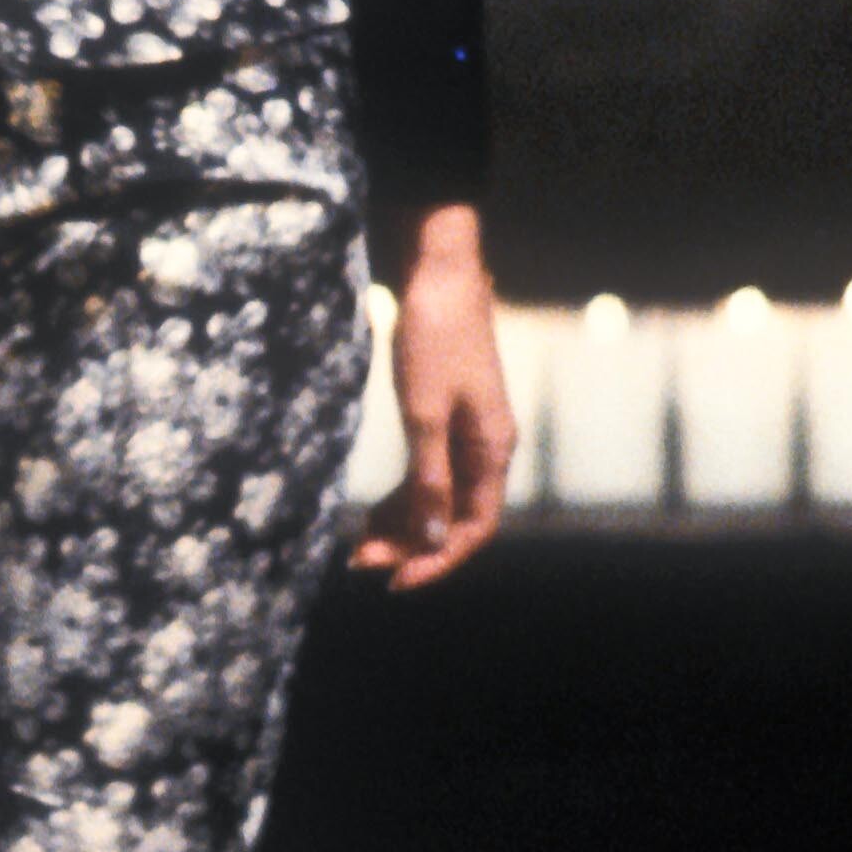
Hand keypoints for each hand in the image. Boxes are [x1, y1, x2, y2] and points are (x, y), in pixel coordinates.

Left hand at [351, 207, 511, 588]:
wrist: (438, 272)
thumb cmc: (434, 337)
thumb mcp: (425, 413)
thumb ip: (429, 480)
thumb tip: (433, 540)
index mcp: (492, 451)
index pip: (474, 529)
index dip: (437, 560)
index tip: (394, 580)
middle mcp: (486, 449)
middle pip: (455, 519)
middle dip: (411, 545)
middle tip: (359, 560)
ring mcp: (467, 434)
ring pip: (439, 499)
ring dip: (404, 524)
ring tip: (358, 543)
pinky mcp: (446, 419)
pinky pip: (429, 474)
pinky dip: (403, 495)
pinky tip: (371, 511)